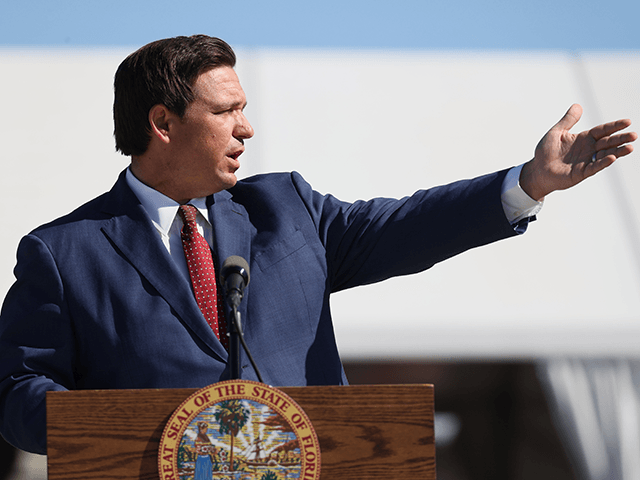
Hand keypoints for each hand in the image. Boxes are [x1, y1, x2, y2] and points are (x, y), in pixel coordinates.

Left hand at [519, 104, 636, 200]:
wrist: (537, 169)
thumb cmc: (545, 151)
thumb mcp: (556, 132)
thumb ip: (568, 120)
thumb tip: (578, 105)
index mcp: (583, 138)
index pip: (602, 130)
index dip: (614, 126)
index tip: (628, 121)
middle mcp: (588, 149)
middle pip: (607, 142)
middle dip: (620, 138)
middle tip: (634, 135)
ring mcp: (586, 161)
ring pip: (605, 155)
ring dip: (617, 151)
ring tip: (629, 147)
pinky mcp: (581, 172)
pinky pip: (594, 167)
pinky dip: (603, 163)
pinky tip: (612, 158)